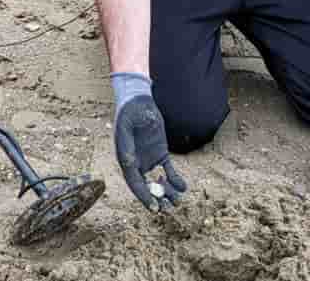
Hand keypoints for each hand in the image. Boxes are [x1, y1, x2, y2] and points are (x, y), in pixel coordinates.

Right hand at [111, 73, 186, 210]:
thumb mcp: (125, 127)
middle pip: (147, 186)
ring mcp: (148, 159)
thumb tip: (129, 164)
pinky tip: (183, 186)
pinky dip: (175, 179)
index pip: (135, 183)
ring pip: (158, 181)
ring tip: (178, 201)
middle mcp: (136, 163)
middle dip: (158, 198)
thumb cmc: (129, 112)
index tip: (154, 208)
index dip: (144, 197)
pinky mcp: (160, 153)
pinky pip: (168, 170)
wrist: (138, 101)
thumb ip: (127, 146)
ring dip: (168, 192)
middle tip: (169, 209)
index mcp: (125, 160)